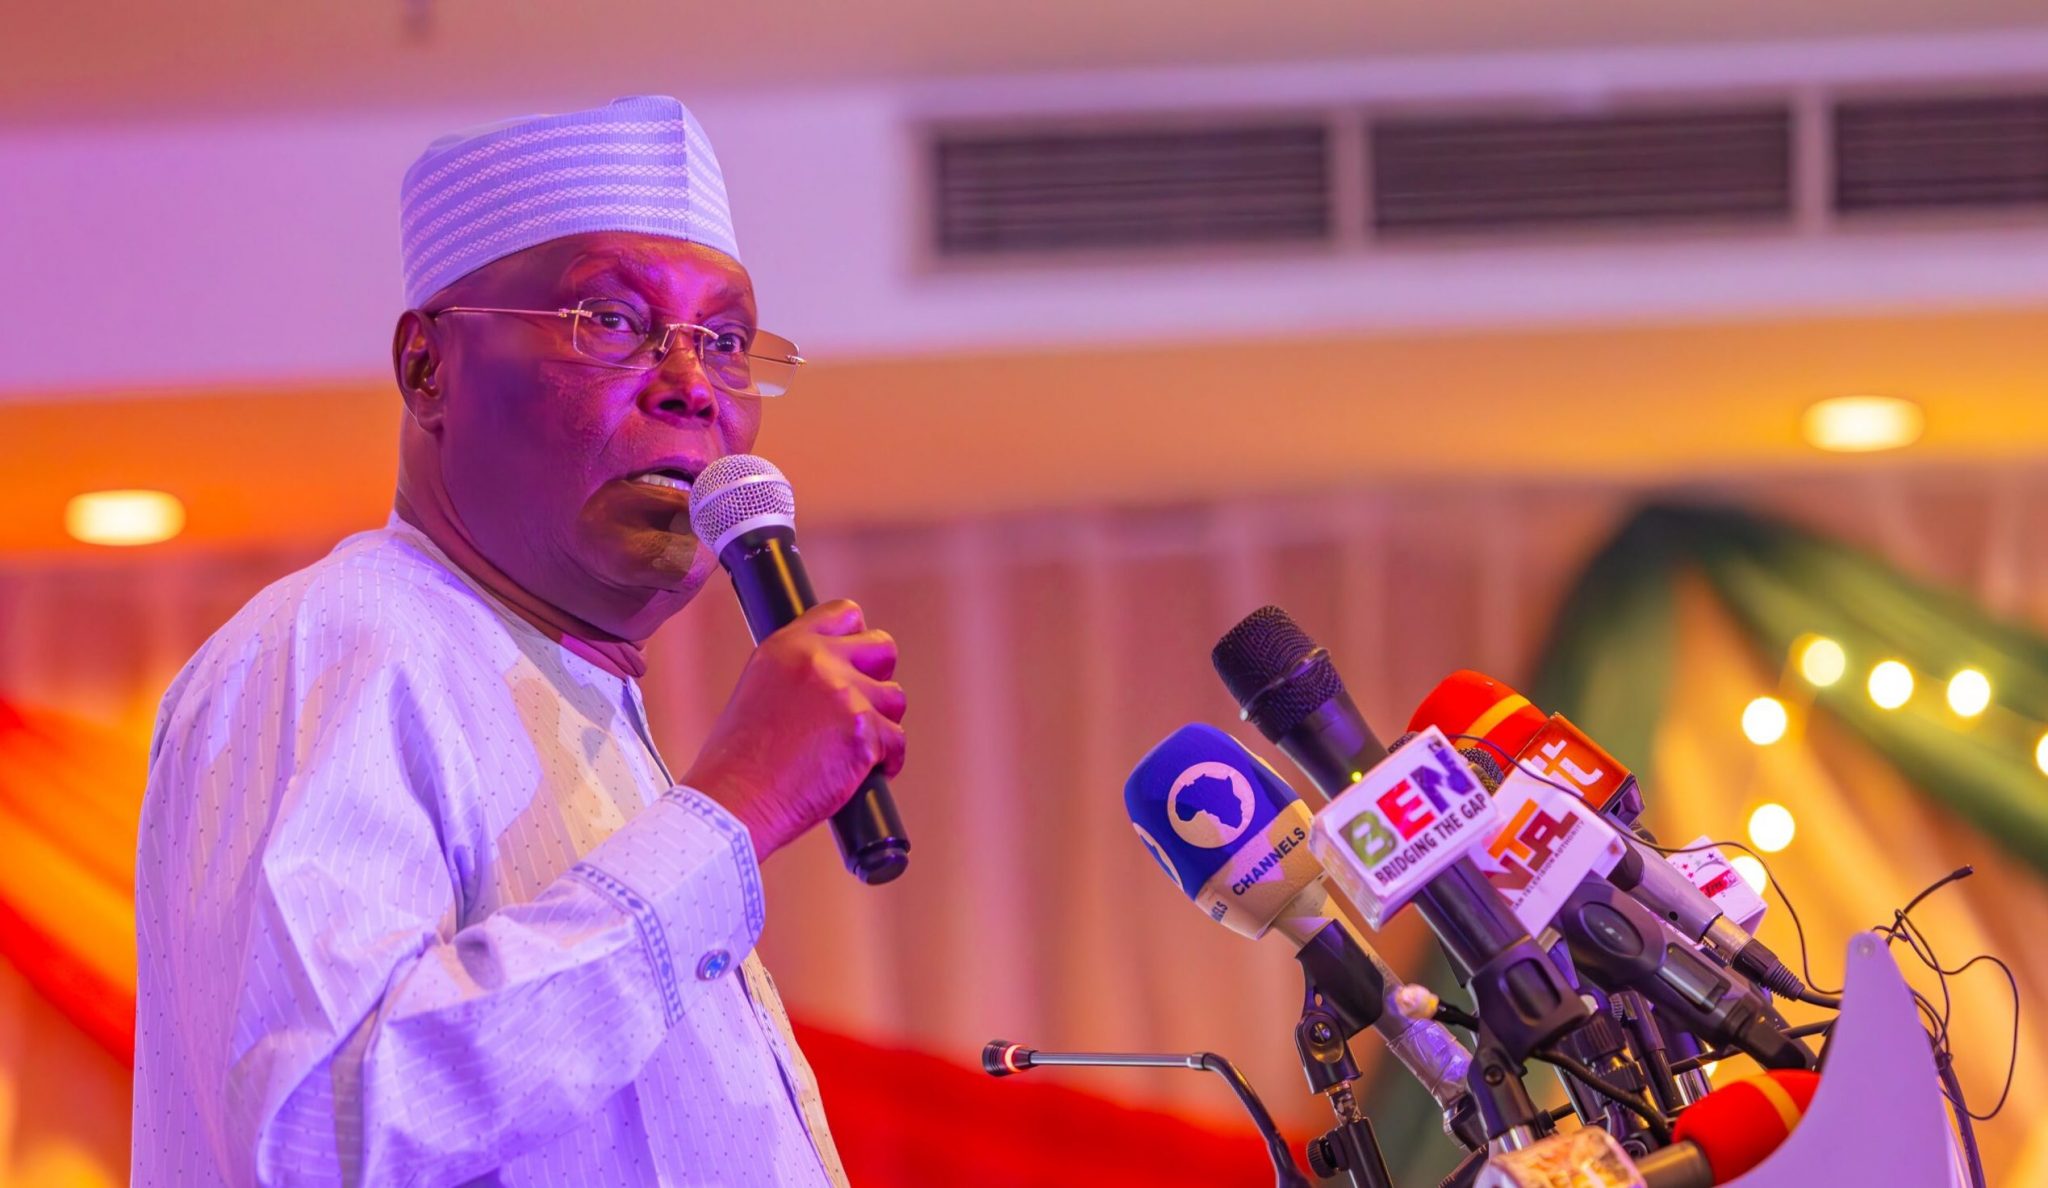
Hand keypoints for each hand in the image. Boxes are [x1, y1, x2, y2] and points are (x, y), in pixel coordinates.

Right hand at [682, 600, 905, 858]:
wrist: (734, 802)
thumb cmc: (737, 762)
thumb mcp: (757, 690)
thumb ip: (797, 673)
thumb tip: (832, 673)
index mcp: (786, 647)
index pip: (844, 613)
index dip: (857, 639)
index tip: (858, 660)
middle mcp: (817, 662)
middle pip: (883, 647)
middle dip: (879, 675)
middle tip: (862, 704)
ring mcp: (844, 697)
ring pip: (894, 698)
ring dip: (881, 723)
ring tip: (852, 747)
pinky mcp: (863, 734)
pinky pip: (897, 741)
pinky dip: (887, 760)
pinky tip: (865, 771)